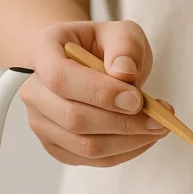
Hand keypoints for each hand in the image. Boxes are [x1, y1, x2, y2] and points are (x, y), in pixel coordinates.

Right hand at [20, 20, 171, 166]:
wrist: (88, 64)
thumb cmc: (104, 48)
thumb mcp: (122, 33)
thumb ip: (125, 46)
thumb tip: (124, 73)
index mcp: (45, 51)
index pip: (61, 77)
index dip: (99, 92)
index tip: (136, 98)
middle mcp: (34, 89)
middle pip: (74, 118)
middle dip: (123, 123)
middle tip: (159, 118)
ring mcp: (41, 121)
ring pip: (84, 146)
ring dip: (128, 141)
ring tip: (157, 127)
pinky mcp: (56, 146)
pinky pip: (92, 160)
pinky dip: (124, 153)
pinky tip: (143, 137)